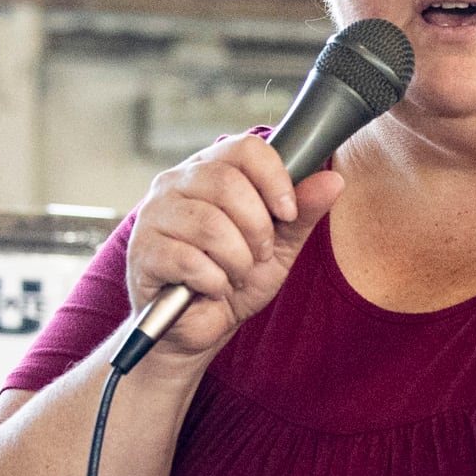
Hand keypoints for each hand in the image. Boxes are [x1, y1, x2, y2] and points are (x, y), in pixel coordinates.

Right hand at [124, 133, 347, 361]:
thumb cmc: (233, 280)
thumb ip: (301, 213)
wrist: (197, 328)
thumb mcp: (278, 246)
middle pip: (227, 183)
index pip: (245, 148)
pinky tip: (211, 288)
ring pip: (210, 224)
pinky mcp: (143, 252)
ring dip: (237, 260)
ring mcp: (154, 216)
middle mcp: (175, 184)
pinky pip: (189, 260)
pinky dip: (213, 282)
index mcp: (209, 170)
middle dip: (257, 228)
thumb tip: (333, 179)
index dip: (274, 179)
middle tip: (258, 254)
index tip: (287, 212)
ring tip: (234, 274)